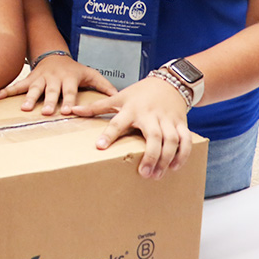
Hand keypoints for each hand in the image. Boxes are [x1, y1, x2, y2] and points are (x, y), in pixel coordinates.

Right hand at [0, 55, 116, 114]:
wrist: (53, 53)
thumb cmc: (74, 69)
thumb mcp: (90, 73)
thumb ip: (103, 86)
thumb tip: (119, 98)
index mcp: (69, 79)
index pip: (70, 92)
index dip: (68, 101)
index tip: (66, 112)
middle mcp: (54, 79)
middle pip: (52, 92)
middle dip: (49, 101)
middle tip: (46, 112)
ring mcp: (40, 79)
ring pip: (34, 89)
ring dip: (29, 98)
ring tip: (25, 108)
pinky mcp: (29, 79)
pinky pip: (17, 85)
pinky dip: (6, 90)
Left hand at [72, 76, 192, 178]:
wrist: (169, 83)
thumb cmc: (139, 93)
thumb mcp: (118, 97)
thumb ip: (97, 107)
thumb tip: (72, 110)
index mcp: (131, 109)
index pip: (118, 122)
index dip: (109, 134)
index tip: (100, 147)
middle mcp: (150, 115)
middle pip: (153, 136)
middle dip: (150, 155)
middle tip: (143, 173)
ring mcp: (167, 120)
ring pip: (171, 140)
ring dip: (166, 159)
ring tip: (156, 175)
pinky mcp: (181, 123)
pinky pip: (186, 140)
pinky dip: (183, 154)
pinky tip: (174, 167)